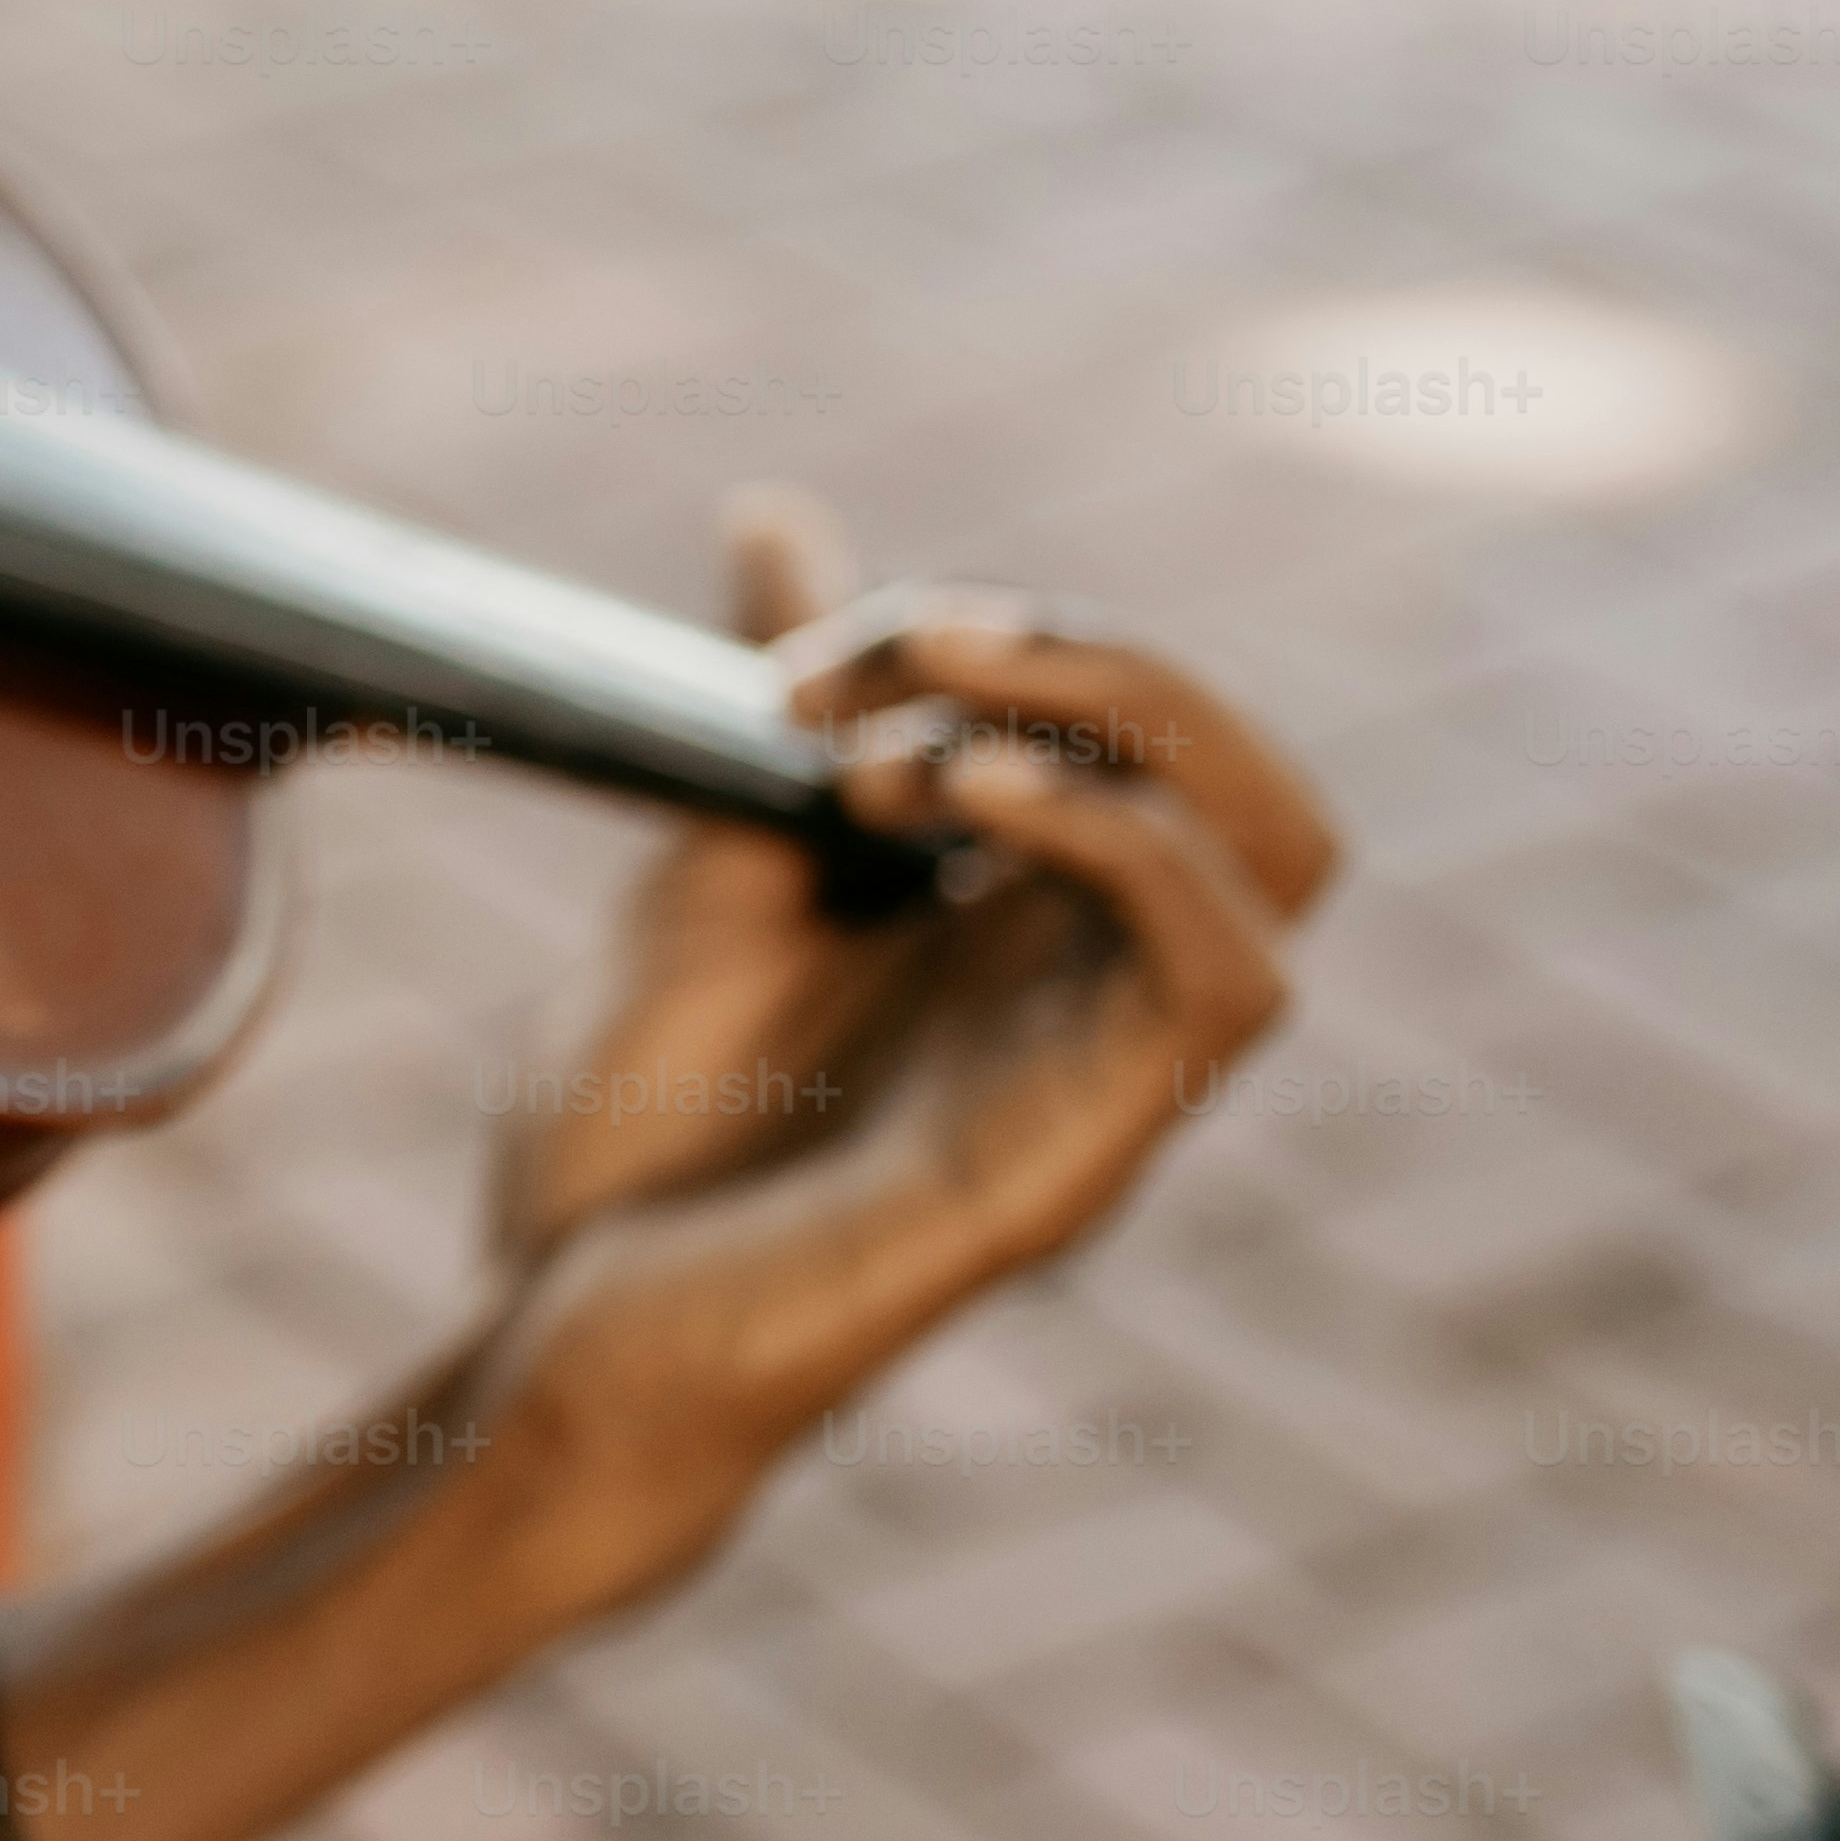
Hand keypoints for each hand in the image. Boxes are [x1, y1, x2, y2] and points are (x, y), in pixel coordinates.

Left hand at [457, 486, 1335, 1626]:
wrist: (562, 1321)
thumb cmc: (635, 1128)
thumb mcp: (706, 858)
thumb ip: (779, 705)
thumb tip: (776, 519)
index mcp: (1019, 921)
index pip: (1141, 731)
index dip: (1009, 640)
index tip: (805, 654)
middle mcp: (1089, 993)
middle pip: (1245, 775)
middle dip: (1099, 655)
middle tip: (914, 648)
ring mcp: (1101, 1080)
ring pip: (1277, 854)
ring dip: (1122, 732)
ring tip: (921, 737)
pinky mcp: (1079, 1163)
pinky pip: (1221, 983)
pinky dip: (1121, 847)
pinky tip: (964, 798)